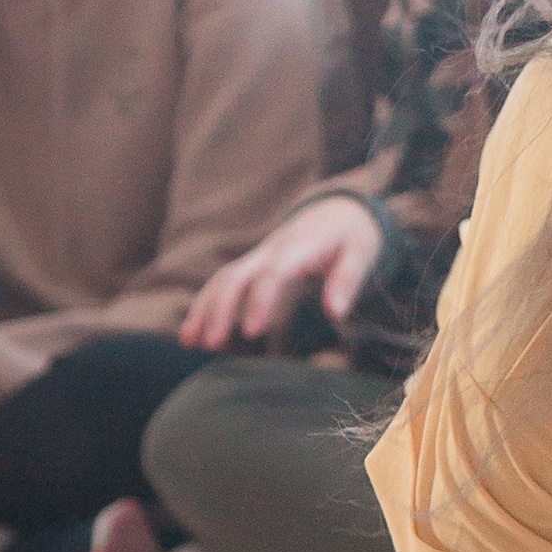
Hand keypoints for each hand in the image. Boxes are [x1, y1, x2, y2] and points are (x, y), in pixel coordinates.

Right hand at [180, 192, 384, 348]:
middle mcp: (271, 249)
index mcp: (298, 246)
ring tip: (190, 341)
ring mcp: (259, 256)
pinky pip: (223, 282)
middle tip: (211, 343)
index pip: (272, 273)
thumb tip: (335, 312)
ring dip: (204, 308)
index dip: (259, 300)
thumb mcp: (361, 253)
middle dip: (220, 308)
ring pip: (223, 278)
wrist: (340, 209)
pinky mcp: (254, 264)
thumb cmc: (352, 236)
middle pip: (236, 275)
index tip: (252, 332)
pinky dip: (206, 304)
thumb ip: (347, 280)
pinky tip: (194, 332)